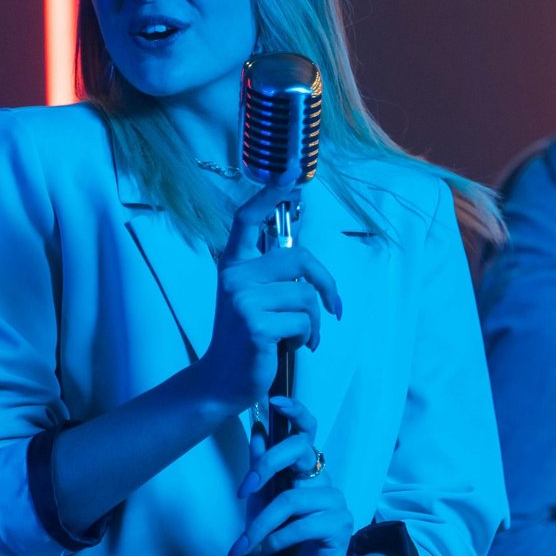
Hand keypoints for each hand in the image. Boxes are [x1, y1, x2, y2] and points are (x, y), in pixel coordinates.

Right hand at [195, 183, 341, 416]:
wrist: (222, 379)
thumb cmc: (245, 337)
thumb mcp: (252, 299)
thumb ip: (272, 277)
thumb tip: (310, 268)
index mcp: (233, 265)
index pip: (247, 220)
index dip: (269, 196)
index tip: (289, 176)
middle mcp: (235, 277)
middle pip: (299, 259)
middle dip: (326, 285)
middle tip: (333, 307)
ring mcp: (244, 300)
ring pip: (306, 298)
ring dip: (314, 323)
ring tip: (299, 337)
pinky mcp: (256, 325)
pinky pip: (304, 323)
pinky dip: (308, 339)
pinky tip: (291, 348)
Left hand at [227, 398, 356, 555]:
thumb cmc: (280, 550)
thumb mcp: (259, 510)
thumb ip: (259, 476)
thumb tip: (258, 434)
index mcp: (304, 473)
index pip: (307, 433)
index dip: (295, 414)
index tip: (276, 402)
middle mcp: (322, 482)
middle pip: (301, 451)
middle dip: (267, 465)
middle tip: (244, 491)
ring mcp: (334, 502)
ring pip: (291, 498)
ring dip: (261, 524)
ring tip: (246, 545)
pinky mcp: (340, 525)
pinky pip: (301, 524)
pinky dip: (276, 539)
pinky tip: (266, 551)